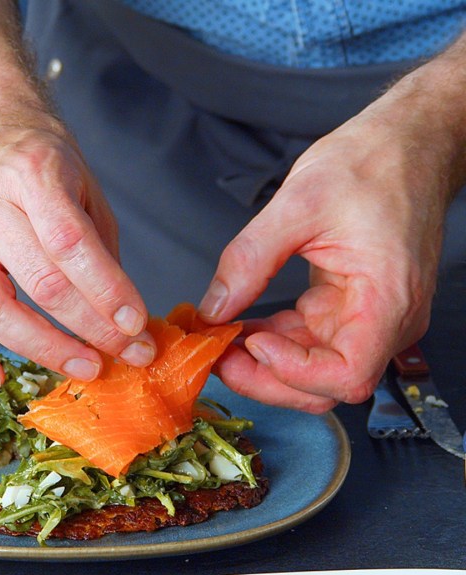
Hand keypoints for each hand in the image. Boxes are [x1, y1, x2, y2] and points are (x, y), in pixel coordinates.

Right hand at [0, 127, 154, 386]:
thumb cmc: (34, 157)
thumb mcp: (82, 182)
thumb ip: (99, 244)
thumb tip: (119, 314)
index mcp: (30, 172)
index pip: (70, 243)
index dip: (107, 292)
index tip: (137, 328)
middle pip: (39, 283)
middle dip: (91, 329)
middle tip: (128, 355)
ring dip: (42, 349)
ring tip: (83, 367)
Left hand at [198, 68, 463, 412]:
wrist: (404, 145)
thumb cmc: (370, 164)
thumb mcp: (298, 204)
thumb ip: (250, 260)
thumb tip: (213, 309)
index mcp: (387, 299)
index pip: (348, 374)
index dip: (294, 372)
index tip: (251, 343)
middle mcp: (384, 320)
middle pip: (325, 385)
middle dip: (266, 378)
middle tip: (215, 355)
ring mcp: (367, 317)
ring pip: (313, 370)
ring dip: (263, 363)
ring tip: (219, 340)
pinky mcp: (348, 308)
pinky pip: (308, 341)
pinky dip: (272, 340)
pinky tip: (239, 326)